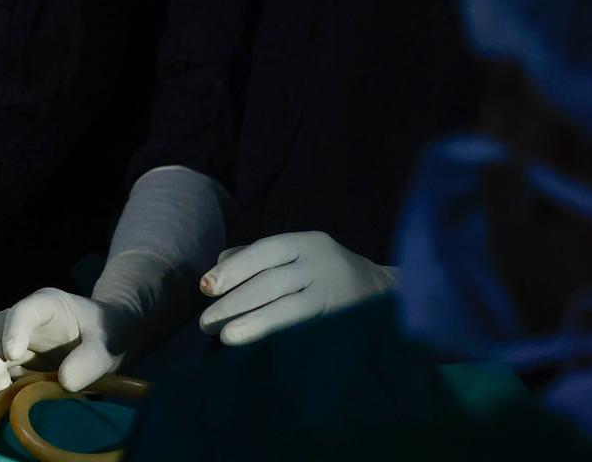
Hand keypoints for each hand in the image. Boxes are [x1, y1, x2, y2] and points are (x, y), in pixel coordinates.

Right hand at [0, 288, 140, 393]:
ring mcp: (19, 341)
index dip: (13, 330)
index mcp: (46, 305)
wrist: (110, 342)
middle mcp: (25, 320)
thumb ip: (90, 360)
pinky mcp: (19, 363)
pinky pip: (2, 372)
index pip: (23, 312)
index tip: (12, 354)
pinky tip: (6, 399)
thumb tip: (64, 382)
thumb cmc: (108, 334)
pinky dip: (0, 385)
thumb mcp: (107, 345)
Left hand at [198, 231, 395, 345]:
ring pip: (289, 308)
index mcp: (306, 242)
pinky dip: (282, 336)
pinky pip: (309, 328)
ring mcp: (336, 292)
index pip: (264, 252)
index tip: (205, 288)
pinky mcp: (346, 319)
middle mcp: (322, 263)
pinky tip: (261, 348)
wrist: (386, 293)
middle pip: (271, 282)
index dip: (233, 269)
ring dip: (254, 323)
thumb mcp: (296, 255)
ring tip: (225, 338)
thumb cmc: (323, 273)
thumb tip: (218, 266)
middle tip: (205, 323)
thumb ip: (258, 257)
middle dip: (235, 303)